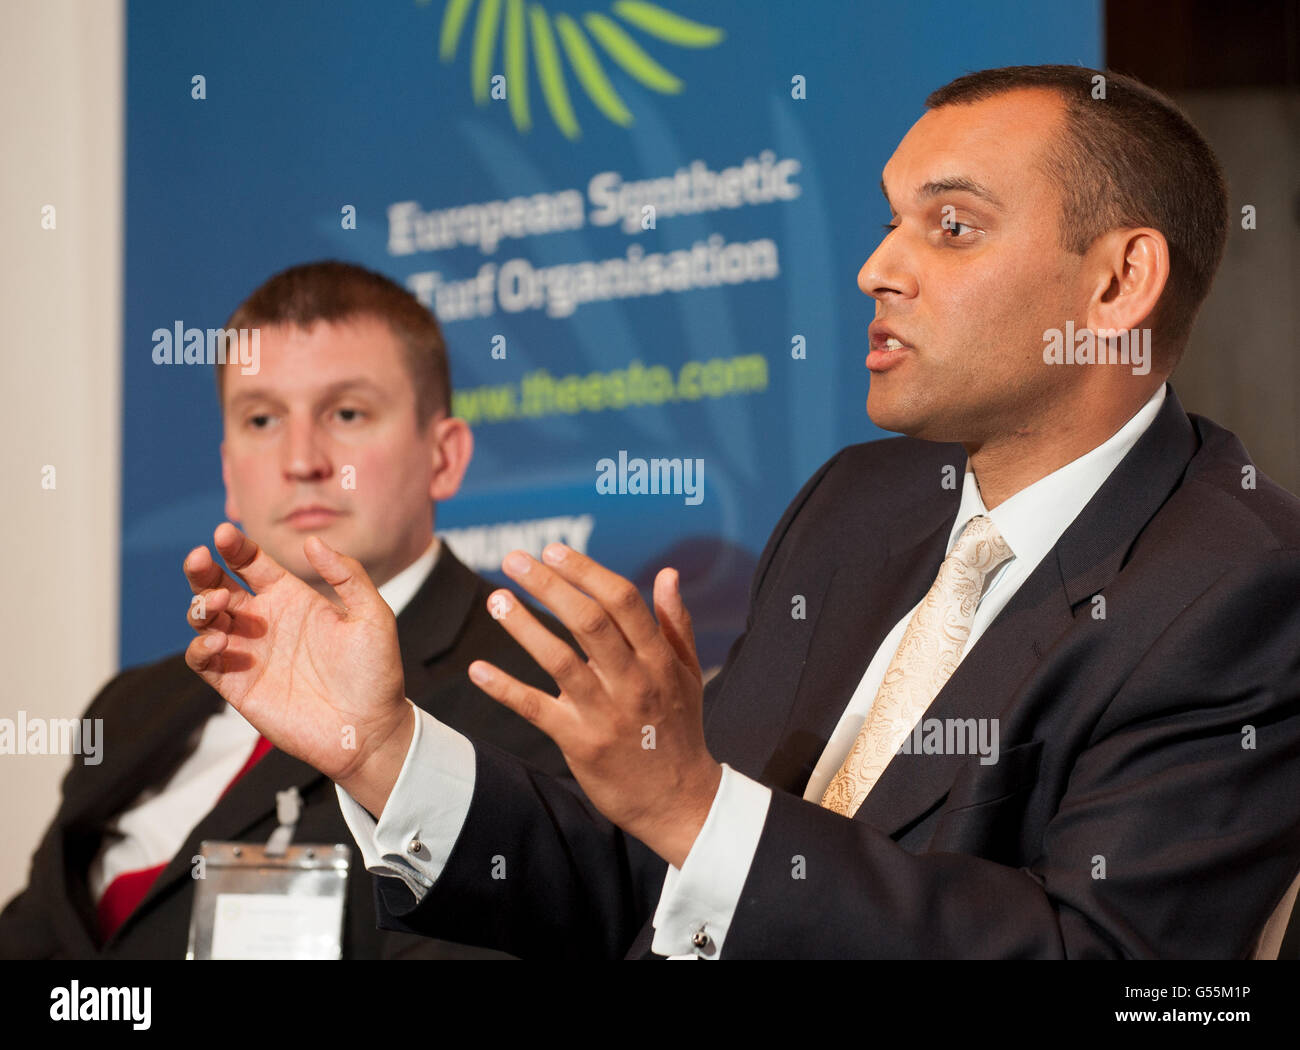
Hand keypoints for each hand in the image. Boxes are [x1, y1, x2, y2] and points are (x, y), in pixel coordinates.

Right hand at [182, 523, 410, 815]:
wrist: (370, 729)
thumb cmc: (376, 672)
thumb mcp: (372, 616)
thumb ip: (348, 576)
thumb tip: (313, 542)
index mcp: (292, 598)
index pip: (252, 563)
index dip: (235, 547)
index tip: (224, 533)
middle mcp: (263, 621)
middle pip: (217, 586)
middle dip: (202, 569)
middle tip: (200, 558)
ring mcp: (247, 653)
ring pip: (204, 620)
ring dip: (200, 606)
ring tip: (218, 603)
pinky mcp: (237, 686)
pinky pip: (203, 661)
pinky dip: (200, 647)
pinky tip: (219, 641)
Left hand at [468, 544, 721, 867]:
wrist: (678, 800)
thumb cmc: (681, 730)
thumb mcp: (688, 673)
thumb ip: (675, 622)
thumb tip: (667, 573)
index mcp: (659, 659)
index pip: (622, 602)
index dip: (586, 572)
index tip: (555, 550)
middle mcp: (633, 681)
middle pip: (588, 622)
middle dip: (549, 585)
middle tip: (516, 559)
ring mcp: (604, 713)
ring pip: (559, 660)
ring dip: (523, 626)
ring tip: (495, 598)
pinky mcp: (579, 743)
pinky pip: (535, 710)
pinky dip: (504, 688)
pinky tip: (477, 669)